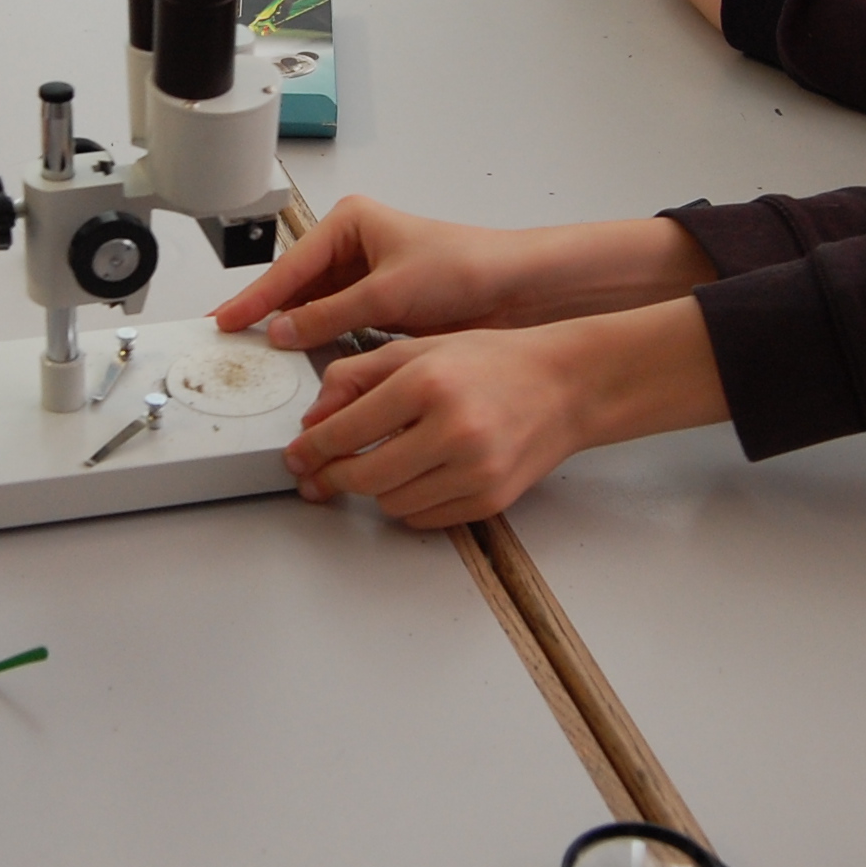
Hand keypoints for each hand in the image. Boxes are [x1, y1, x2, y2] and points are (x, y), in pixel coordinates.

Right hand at [210, 198, 713, 347]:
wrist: (516, 289)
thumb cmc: (464, 267)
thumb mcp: (386, 293)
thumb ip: (328, 315)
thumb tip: (282, 331)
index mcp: (350, 223)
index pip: (289, 266)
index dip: (254, 297)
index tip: (224, 320)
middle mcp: (354, 247)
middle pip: (296, 287)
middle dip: (270, 316)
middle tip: (234, 343)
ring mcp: (366, 279)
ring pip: (314, 310)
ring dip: (295, 333)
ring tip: (263, 357)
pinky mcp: (381, 307)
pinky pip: (337, 326)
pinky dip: (322, 343)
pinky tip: (306, 362)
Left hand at [281, 299, 730, 528]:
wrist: (567, 387)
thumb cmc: (494, 362)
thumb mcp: (419, 347)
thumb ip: (357, 376)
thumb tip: (314, 420)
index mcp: (428, 383)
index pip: (347, 430)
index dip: (311, 449)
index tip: (298, 455)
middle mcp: (453, 430)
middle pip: (363, 477)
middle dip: (332, 479)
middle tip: (318, 475)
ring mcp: (475, 471)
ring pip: (391, 503)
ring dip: (373, 490)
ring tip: (378, 464)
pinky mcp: (489, 500)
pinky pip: (424, 518)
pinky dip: (408, 503)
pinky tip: (413, 477)